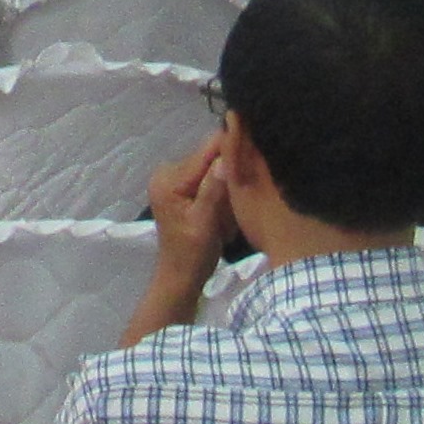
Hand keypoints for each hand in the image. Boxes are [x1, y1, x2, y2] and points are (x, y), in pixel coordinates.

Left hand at [147, 132, 233, 271]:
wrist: (180, 275)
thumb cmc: (193, 253)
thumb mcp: (205, 222)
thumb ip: (213, 189)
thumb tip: (225, 157)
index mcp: (168, 179)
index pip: (205, 151)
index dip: (232, 148)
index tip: (256, 149)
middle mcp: (166, 172)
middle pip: (209, 157)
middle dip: (229, 171)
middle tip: (243, 193)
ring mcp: (173, 179)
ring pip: (212, 167)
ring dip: (226, 184)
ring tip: (232, 207)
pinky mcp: (181, 187)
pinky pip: (208, 178)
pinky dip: (220, 191)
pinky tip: (224, 209)